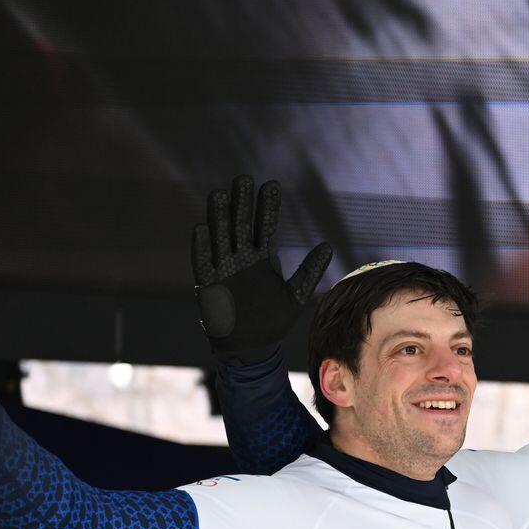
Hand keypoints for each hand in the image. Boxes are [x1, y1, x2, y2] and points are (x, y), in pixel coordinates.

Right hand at [192, 174, 332, 364]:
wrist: (252, 349)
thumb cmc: (273, 322)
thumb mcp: (296, 295)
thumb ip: (309, 270)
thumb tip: (327, 245)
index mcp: (262, 259)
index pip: (264, 227)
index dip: (267, 207)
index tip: (271, 185)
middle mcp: (241, 260)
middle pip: (240, 226)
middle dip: (242, 203)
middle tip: (244, 179)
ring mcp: (223, 270)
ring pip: (220, 237)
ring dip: (219, 217)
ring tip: (221, 193)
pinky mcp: (208, 285)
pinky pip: (203, 262)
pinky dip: (202, 247)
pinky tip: (202, 228)